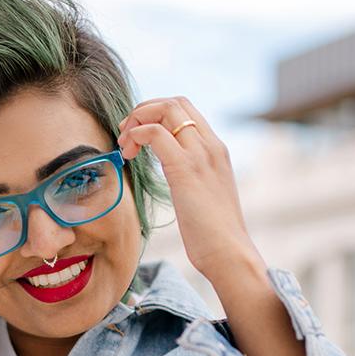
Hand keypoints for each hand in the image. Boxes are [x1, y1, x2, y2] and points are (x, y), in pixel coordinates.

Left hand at [116, 95, 262, 281]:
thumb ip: (193, 180)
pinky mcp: (185, 168)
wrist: (229, 253)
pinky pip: (155, 133)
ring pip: (165, 110)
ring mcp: (200, 154)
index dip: (157, 113)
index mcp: (217, 150)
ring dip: (137, 120)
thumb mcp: (205, 198)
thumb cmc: (215, 236)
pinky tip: (128, 155)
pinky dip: (136, 135)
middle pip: (174, 102)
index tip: (138, 135)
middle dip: (144, 111)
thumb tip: (178, 182)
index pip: (186, 110)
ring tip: (125, 146)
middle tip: (126, 136)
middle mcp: (211, 145)